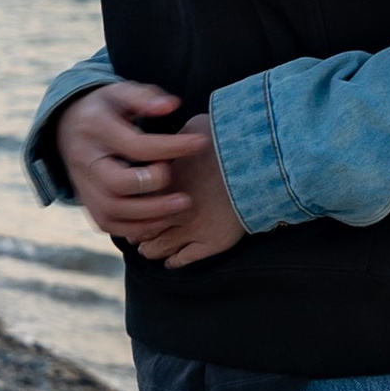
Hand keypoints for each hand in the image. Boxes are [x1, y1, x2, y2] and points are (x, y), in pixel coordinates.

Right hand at [56, 80, 212, 242]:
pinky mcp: (86, 202)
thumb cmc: (106, 109)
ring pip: (111, 210)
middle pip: (116, 184)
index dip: (172, 147)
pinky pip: (107, 223)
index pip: (136, 145)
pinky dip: (134, 228)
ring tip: (181, 206)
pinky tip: (161, 220)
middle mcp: (85, 159)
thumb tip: (171, 105)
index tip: (201, 143)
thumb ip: (145, 97)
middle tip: (184, 186)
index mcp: (95, 128)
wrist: (68, 125)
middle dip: (155, 187)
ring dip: (150, 214)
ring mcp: (82, 184)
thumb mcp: (120, 92)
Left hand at [135, 115, 246, 267]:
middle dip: (138, 232)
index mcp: (163, 183)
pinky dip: (173, 261)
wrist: (258, 163)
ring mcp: (191, 228)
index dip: (131, 209)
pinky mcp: (212, 242)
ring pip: (159, 248)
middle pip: (142, 229)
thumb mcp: (194, 129)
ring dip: (152, 248)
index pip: (135, 204)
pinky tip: (171, 260)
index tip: (131, 210)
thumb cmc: (229, 140)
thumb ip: (177, 138)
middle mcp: (171, 208)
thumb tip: (171, 138)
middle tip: (137, 233)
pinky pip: (184, 260)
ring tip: (151, 248)